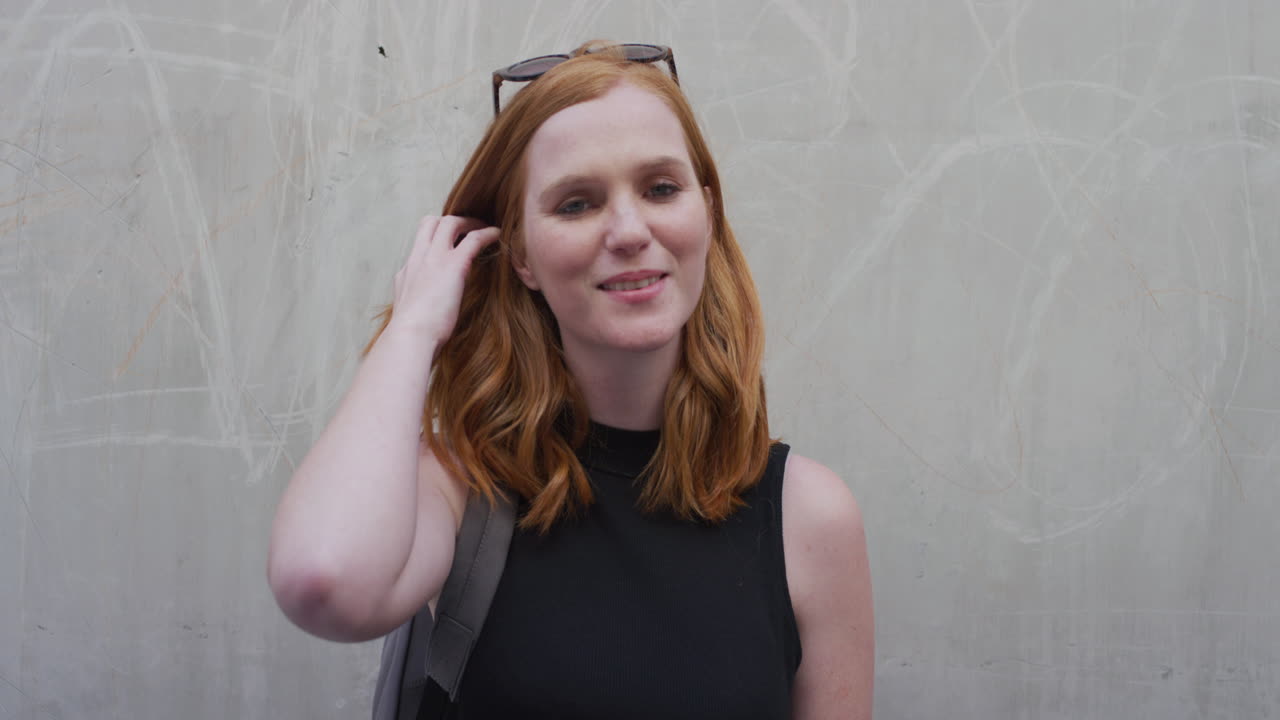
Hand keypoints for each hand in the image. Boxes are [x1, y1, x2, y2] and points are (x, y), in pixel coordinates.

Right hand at [386, 215, 499, 343]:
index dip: (434, 239)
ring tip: (484, 227)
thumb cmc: (412, 335)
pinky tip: (497, 234)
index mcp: (407, 273)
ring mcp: (434, 259)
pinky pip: (473, 239)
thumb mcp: (411, 314)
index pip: (420, 245)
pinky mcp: (453, 265)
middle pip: (430, 223)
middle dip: (449, 221)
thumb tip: (428, 311)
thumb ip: (419, 304)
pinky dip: (486, 233)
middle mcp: (418, 260)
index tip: (449, 244)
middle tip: (468, 228)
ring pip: (449, 222)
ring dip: (469, 222)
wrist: (410, 337)